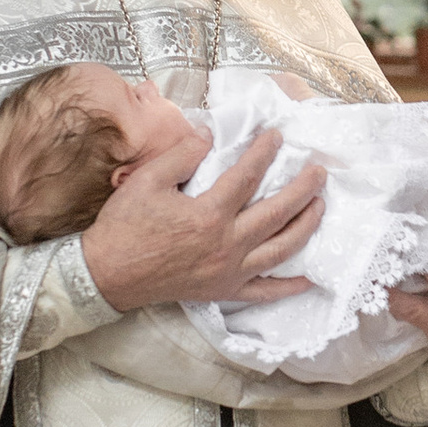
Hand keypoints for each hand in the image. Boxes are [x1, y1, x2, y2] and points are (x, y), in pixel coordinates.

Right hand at [78, 129, 326, 312]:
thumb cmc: (124, 226)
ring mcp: (229, 272)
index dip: (265, 153)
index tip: (278, 136)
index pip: (247, 177)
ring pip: (281, 249)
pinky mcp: (224, 291)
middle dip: (303, 189)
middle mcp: (226, 245)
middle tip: (319, 170)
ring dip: (306, 226)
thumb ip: (182, 155)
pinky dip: (289, 286)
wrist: (107, 274)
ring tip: (320, 206)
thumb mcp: (147, 181)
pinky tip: (309, 276)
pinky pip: (265, 292)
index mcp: (208, 215)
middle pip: (277, 213)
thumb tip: (210, 134)